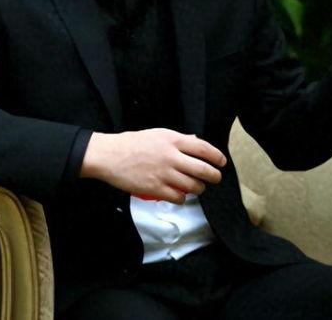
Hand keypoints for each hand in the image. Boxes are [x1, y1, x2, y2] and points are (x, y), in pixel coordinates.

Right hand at [80, 128, 226, 203]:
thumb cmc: (132, 143)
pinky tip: (180, 195)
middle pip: (203, 169)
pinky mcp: (155, 189)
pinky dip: (183, 198)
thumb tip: (195, 142)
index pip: (204, 148)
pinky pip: (178, 197)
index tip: (222, 162)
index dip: (217, 156)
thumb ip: (178, 139)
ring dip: (200, 189)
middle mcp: (171, 156)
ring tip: (198, 188)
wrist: (110, 156)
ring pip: (193, 186)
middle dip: (214, 176)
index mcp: (173, 140)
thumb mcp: (157, 134)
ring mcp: (164, 173)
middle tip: (216, 178)